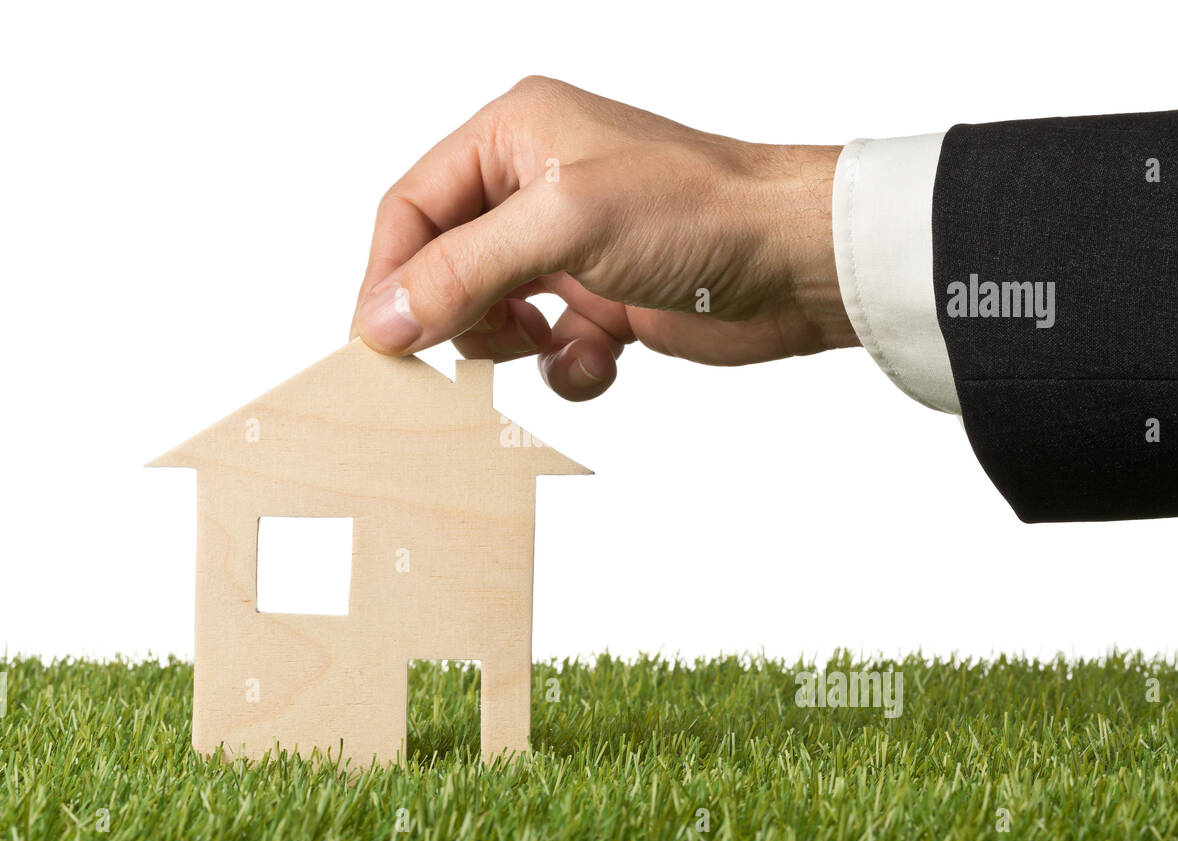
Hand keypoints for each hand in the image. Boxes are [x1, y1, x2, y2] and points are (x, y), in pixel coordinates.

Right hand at [351, 76, 855, 400]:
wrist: (797, 263)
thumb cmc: (697, 210)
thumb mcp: (563, 226)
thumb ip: (463, 270)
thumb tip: (384, 319)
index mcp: (513, 137)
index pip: (412, 208)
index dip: (388, 275)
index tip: (380, 342)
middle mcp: (534, 187)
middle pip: (444, 264)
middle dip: (452, 316)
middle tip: (455, 360)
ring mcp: (568, 248)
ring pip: (491, 312)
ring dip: (510, 345)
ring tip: (544, 343)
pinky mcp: (602, 300)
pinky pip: (547, 348)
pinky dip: (563, 366)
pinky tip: (598, 356)